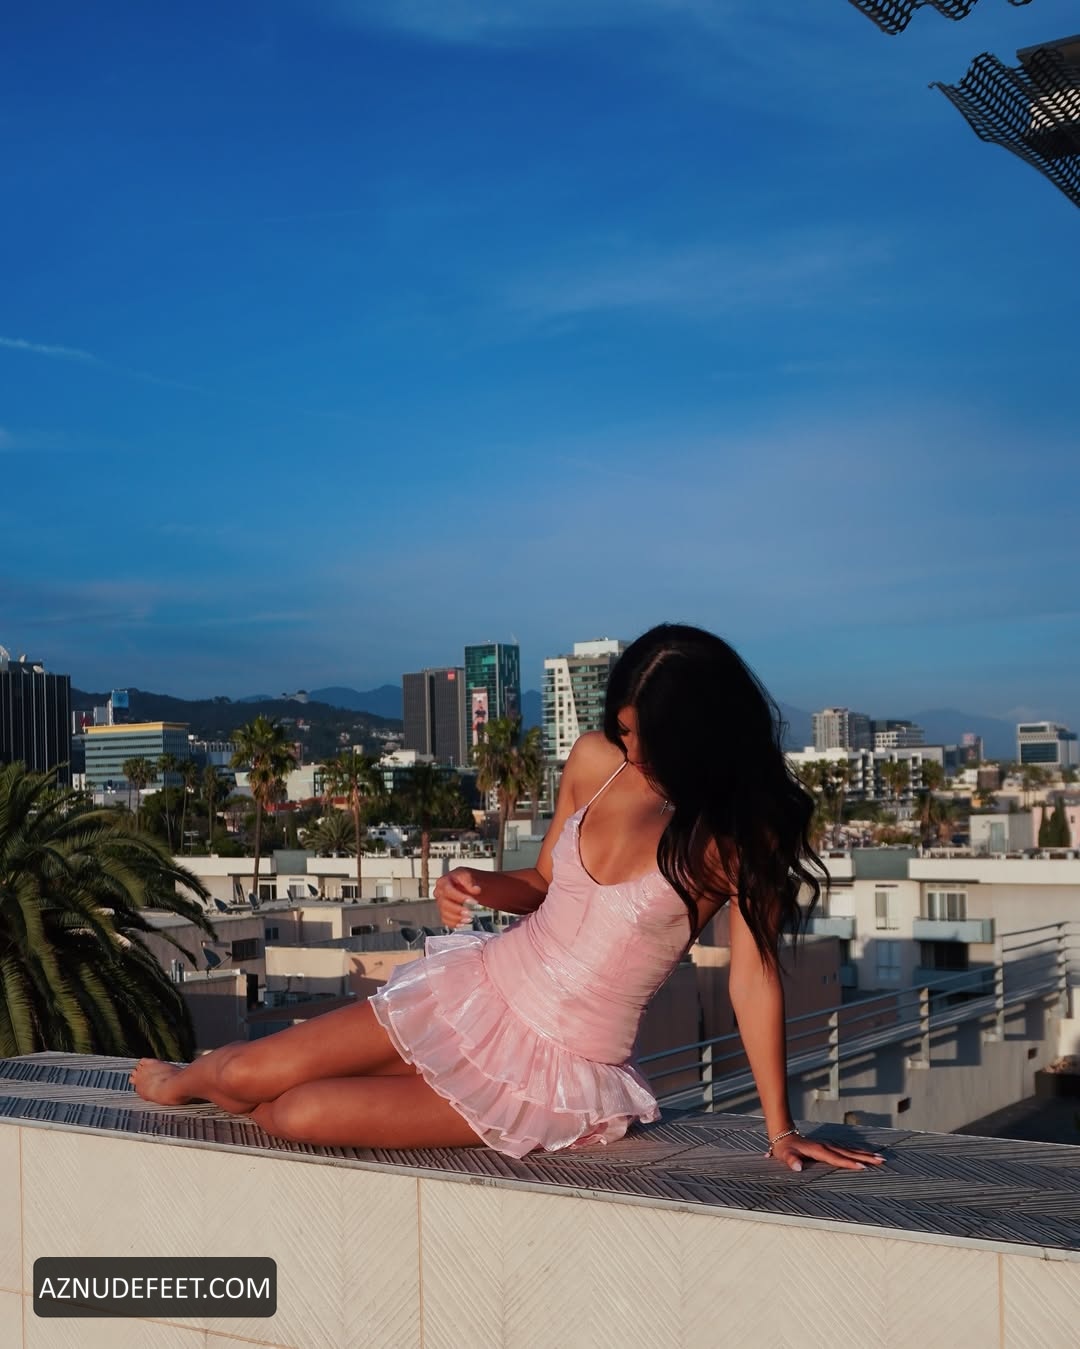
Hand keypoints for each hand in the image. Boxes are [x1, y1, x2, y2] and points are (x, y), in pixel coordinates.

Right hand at [433, 867, 482, 927]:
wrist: (464, 884)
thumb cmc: (464, 879)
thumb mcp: (468, 874)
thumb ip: (470, 881)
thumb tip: (475, 889)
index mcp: (443, 882)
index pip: (448, 890)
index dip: (460, 897)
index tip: (472, 901)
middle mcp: (439, 892)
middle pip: (444, 903)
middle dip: (457, 910)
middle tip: (469, 913)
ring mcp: (440, 902)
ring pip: (444, 913)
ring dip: (456, 918)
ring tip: (468, 919)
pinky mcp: (443, 911)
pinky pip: (445, 920)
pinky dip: (453, 923)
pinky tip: (462, 923)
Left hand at [769, 1131, 885, 1172]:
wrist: (784, 1135)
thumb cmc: (785, 1148)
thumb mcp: (785, 1155)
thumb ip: (791, 1161)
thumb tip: (798, 1167)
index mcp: (818, 1150)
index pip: (836, 1158)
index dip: (848, 1162)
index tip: (862, 1166)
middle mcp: (826, 1147)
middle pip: (848, 1153)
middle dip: (865, 1157)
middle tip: (880, 1160)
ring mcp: (829, 1146)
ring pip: (850, 1151)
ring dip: (865, 1154)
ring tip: (880, 1158)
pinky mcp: (830, 1147)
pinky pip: (846, 1150)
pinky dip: (858, 1153)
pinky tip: (867, 1155)